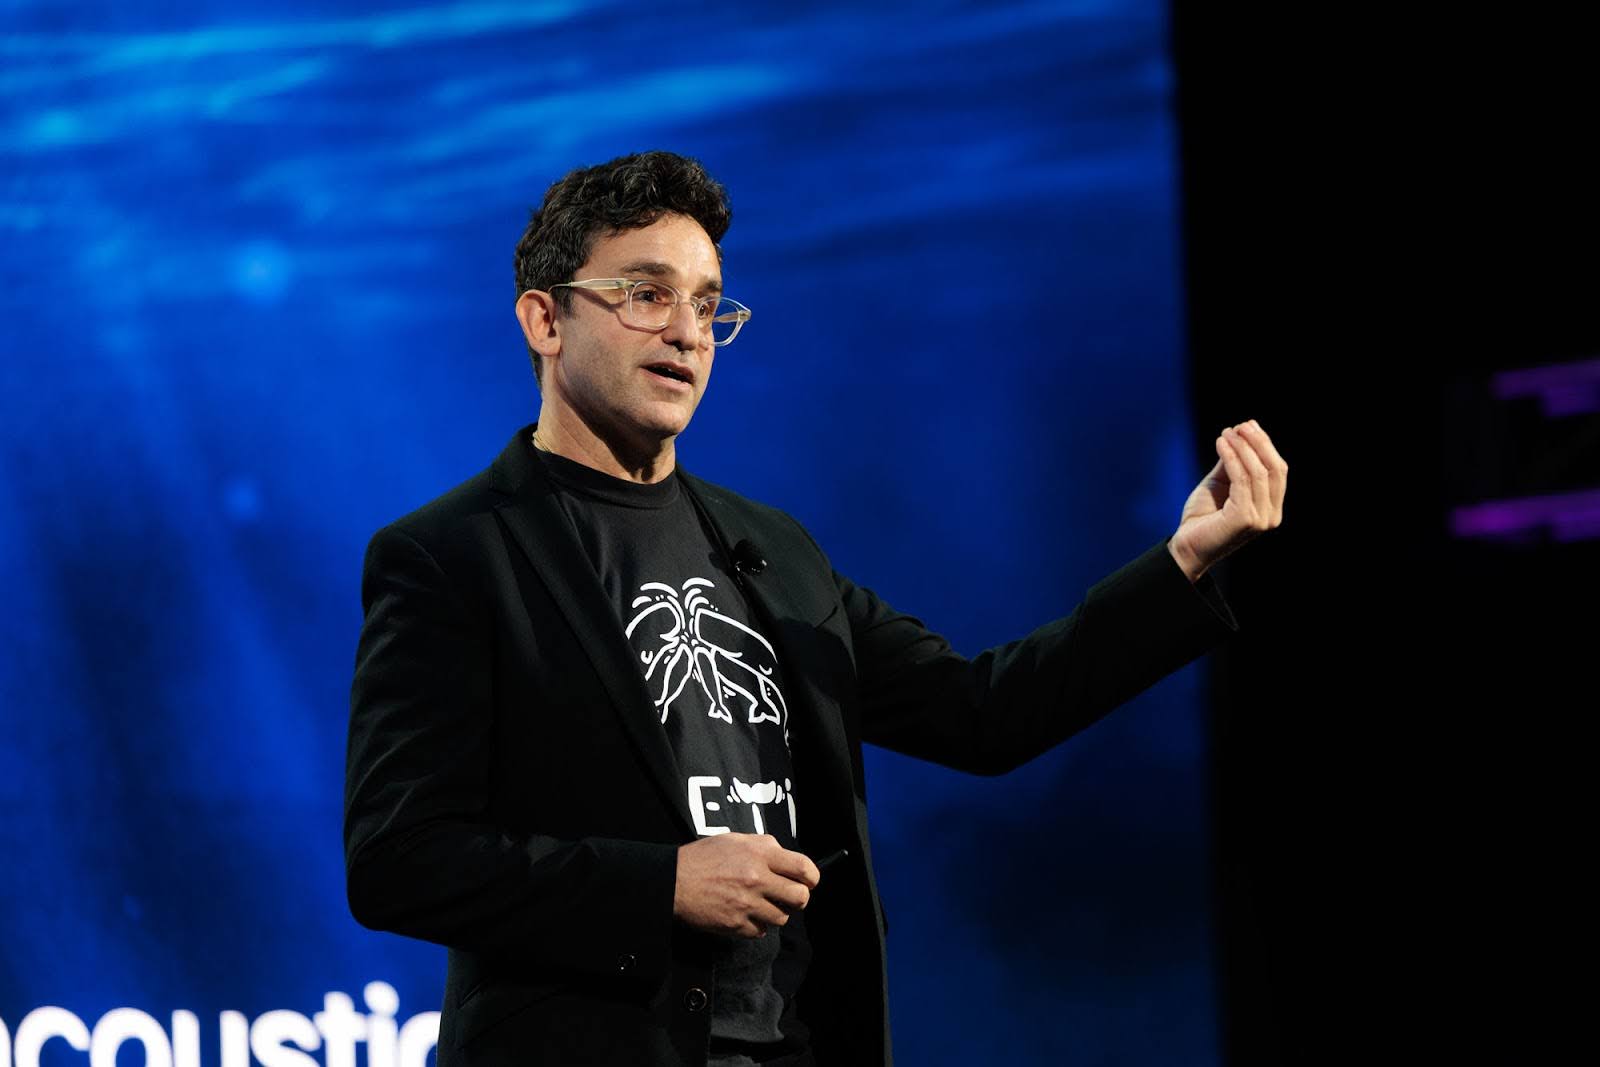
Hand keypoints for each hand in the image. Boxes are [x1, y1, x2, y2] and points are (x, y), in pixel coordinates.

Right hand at [674, 833, 820, 938]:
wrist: (673, 881)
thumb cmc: (703, 858)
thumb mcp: (735, 840)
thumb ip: (764, 847)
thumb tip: (785, 859)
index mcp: (760, 854)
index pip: (804, 868)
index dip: (812, 877)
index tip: (809, 881)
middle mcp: (757, 878)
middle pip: (800, 897)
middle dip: (798, 898)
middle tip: (788, 896)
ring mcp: (747, 904)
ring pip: (782, 918)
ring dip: (776, 913)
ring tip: (761, 904)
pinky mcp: (736, 924)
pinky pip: (761, 931)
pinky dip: (756, 925)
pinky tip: (745, 914)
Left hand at [1168, 419, 1287, 580]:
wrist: (1185, 546)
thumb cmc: (1202, 517)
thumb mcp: (1221, 484)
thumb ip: (1233, 464)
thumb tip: (1239, 435)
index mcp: (1271, 507)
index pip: (1278, 470)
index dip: (1265, 445)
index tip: (1248, 425)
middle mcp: (1271, 515)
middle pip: (1275, 469)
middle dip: (1258, 442)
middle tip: (1240, 425)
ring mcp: (1260, 519)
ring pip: (1258, 472)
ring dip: (1242, 447)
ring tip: (1226, 432)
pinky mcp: (1245, 519)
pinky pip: (1241, 479)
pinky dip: (1231, 457)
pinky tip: (1221, 444)